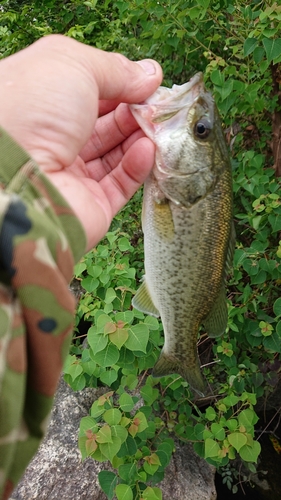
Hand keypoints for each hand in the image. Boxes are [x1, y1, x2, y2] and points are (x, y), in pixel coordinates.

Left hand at [0, 35, 161, 249]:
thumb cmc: (33, 111)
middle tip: (158, 106)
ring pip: (115, 155)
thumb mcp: (72, 66)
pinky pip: (119, 185)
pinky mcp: (90, 206)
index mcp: (42, 105)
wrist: (16, 179)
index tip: (148, 83)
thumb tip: (150, 74)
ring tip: (158, 126)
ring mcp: (71, 176)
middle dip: (134, 112)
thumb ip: (114, 69)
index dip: (120, 85)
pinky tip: (148, 149)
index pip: (88, 93)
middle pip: (104, 125)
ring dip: (139, 137)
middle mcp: (54, 141)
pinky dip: (137, 166)